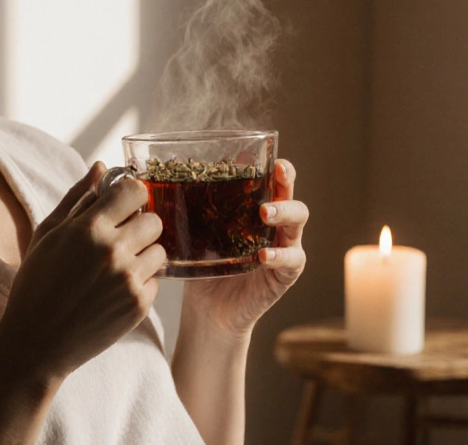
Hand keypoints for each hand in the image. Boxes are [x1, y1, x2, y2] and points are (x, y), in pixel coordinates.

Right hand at [0, 163, 167, 379]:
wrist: (36, 342)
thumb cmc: (36, 283)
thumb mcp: (47, 234)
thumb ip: (77, 197)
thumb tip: (102, 168)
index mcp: (88, 228)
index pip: (135, 191)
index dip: (131, 195)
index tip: (123, 205)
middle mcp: (113, 251)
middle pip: (154, 220)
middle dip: (140, 225)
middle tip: (120, 239)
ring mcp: (129, 280)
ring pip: (160, 251)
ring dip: (144, 255)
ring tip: (117, 267)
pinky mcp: (139, 306)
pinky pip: (156, 281)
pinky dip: (141, 283)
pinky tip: (115, 290)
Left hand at [183, 159, 307, 336]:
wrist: (208, 309)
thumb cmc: (205, 265)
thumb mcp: (198, 231)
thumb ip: (195, 207)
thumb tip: (170, 176)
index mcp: (258, 210)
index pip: (273, 182)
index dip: (277, 169)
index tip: (271, 160)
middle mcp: (275, 226)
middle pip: (291, 194)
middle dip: (286, 182)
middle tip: (275, 175)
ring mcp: (284, 248)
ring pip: (298, 221)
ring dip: (284, 212)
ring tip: (265, 213)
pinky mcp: (285, 274)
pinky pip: (292, 260)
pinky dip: (279, 255)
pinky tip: (263, 255)